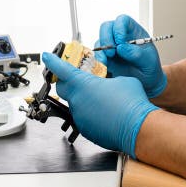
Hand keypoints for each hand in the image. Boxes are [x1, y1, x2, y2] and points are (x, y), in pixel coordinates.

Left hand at [43, 51, 157, 157]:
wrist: (138, 127)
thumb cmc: (132, 103)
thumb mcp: (121, 80)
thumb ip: (107, 79)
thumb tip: (107, 83)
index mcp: (83, 84)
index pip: (62, 69)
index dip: (53, 61)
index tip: (47, 57)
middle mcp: (77, 100)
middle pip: (63, 88)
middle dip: (68, 82)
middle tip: (80, 80)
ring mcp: (80, 116)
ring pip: (74, 104)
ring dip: (83, 99)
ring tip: (101, 100)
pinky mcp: (85, 129)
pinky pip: (83, 117)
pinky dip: (90, 114)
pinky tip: (104, 113)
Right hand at [94, 15, 167, 97]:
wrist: (145, 82)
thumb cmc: (149, 68)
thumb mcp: (149, 62)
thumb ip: (137, 54)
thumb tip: (121, 47)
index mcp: (133, 30)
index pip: (123, 20)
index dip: (119, 28)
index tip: (120, 41)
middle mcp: (120, 35)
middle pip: (107, 27)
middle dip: (106, 38)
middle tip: (111, 53)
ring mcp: (110, 45)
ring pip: (99, 41)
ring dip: (101, 51)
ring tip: (107, 63)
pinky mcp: (104, 57)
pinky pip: (96, 55)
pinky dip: (98, 61)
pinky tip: (104, 67)